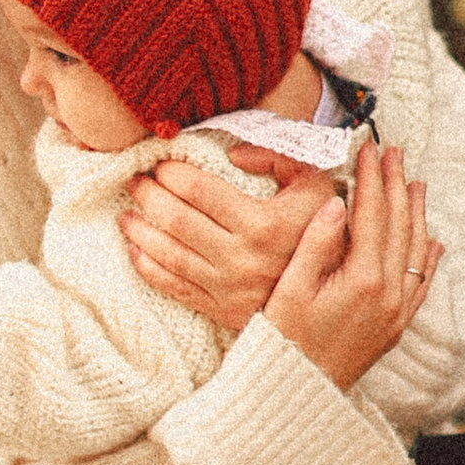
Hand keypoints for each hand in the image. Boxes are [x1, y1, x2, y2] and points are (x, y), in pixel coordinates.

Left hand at [121, 152, 336, 330]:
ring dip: (140, 231)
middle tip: (135, 180)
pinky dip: (149, 268)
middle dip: (148, 196)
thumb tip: (232, 154)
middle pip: (176, 220)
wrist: (338, 295)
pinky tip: (136, 251)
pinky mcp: (223, 310)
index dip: (172, 173)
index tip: (160, 162)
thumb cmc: (324, 228)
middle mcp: (242, 258)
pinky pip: (175, 287)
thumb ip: (278, 158)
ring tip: (126, 213)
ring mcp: (229, 288)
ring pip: (168, 254)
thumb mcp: (316, 183)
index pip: (200, 191)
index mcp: (263, 224)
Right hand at [264, 141, 441, 390]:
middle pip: (399, 227)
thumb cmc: (283, 341)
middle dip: (396, 186)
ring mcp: (397, 312)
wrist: (297, 393)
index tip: (368, 150)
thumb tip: (336, 203)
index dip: (371, 179)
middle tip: (393, 152)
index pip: (372, 215)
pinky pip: (422, 284)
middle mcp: (389, 295)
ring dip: (417, 214)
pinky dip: (430, 258)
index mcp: (363, 280)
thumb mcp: (289, 289)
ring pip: (417, 251)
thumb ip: (315, 244)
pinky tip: (435, 241)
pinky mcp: (396, 327)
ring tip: (416, 183)